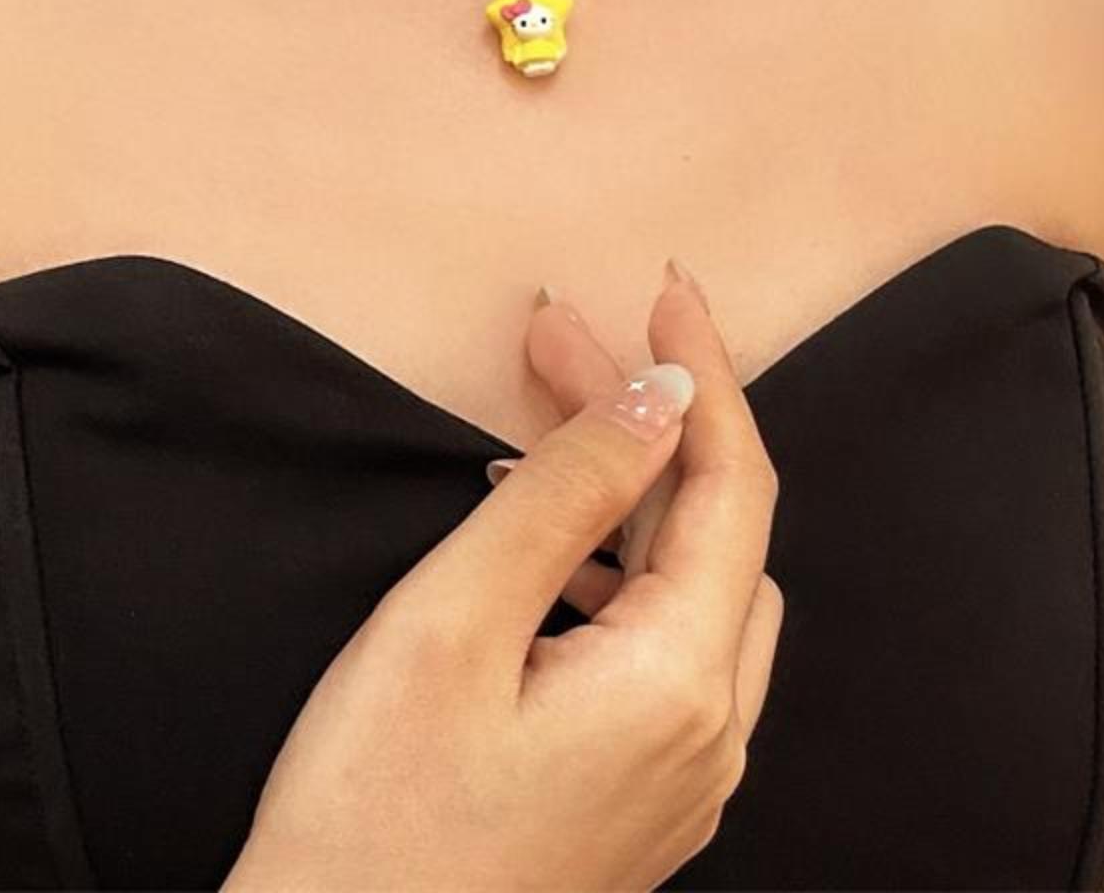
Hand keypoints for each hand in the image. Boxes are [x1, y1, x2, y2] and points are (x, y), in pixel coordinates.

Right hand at [221, 261, 783, 892]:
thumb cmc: (370, 818)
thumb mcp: (455, 619)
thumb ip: (569, 494)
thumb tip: (662, 398)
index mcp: (679, 686)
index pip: (733, 484)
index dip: (706, 372)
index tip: (669, 286)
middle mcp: (708, 738)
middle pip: (712, 529)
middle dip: (647, 420)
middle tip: (557, 343)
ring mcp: (680, 780)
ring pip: (688, 586)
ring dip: (627, 494)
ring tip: (537, 430)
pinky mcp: (638, 800)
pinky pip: (660, 648)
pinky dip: (615, 570)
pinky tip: (543, 547)